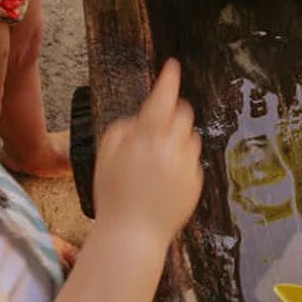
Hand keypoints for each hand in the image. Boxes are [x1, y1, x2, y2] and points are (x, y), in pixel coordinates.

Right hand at [92, 60, 202, 244]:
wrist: (133, 235)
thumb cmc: (114, 196)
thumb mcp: (104, 157)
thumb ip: (121, 131)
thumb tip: (137, 121)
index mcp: (147, 136)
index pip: (163, 96)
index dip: (168, 79)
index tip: (172, 67)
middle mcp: (171, 146)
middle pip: (183, 113)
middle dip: (172, 113)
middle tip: (156, 128)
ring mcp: (187, 165)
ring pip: (190, 137)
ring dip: (177, 140)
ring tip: (156, 162)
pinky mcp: (196, 182)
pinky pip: (192, 161)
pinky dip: (181, 163)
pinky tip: (162, 182)